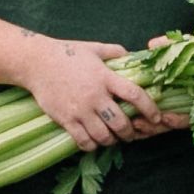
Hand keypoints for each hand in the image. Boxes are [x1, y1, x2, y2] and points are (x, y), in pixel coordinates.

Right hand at [24, 37, 175, 146]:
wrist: (36, 62)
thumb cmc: (66, 54)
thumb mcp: (94, 48)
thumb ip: (115, 52)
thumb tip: (132, 55)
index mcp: (105, 77)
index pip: (135, 95)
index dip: (150, 108)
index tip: (157, 116)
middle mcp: (95, 96)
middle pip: (121, 123)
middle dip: (130, 132)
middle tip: (131, 133)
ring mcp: (80, 110)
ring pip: (104, 136)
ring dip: (112, 140)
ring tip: (112, 138)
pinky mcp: (66, 119)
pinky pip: (83, 141)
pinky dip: (92, 145)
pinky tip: (93, 141)